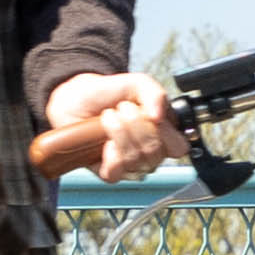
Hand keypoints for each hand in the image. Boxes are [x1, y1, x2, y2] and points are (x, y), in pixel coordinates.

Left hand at [37, 70, 177, 182]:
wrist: (75, 99)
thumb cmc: (107, 93)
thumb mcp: (135, 83)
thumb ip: (154, 93)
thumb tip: (159, 116)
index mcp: (163, 133)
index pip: (178, 147)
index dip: (165, 132)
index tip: (148, 112)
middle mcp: (150, 152)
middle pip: (155, 151)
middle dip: (136, 124)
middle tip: (123, 108)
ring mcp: (131, 164)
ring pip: (136, 159)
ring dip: (119, 132)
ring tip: (109, 116)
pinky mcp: (110, 172)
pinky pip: (117, 171)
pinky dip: (109, 152)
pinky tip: (103, 139)